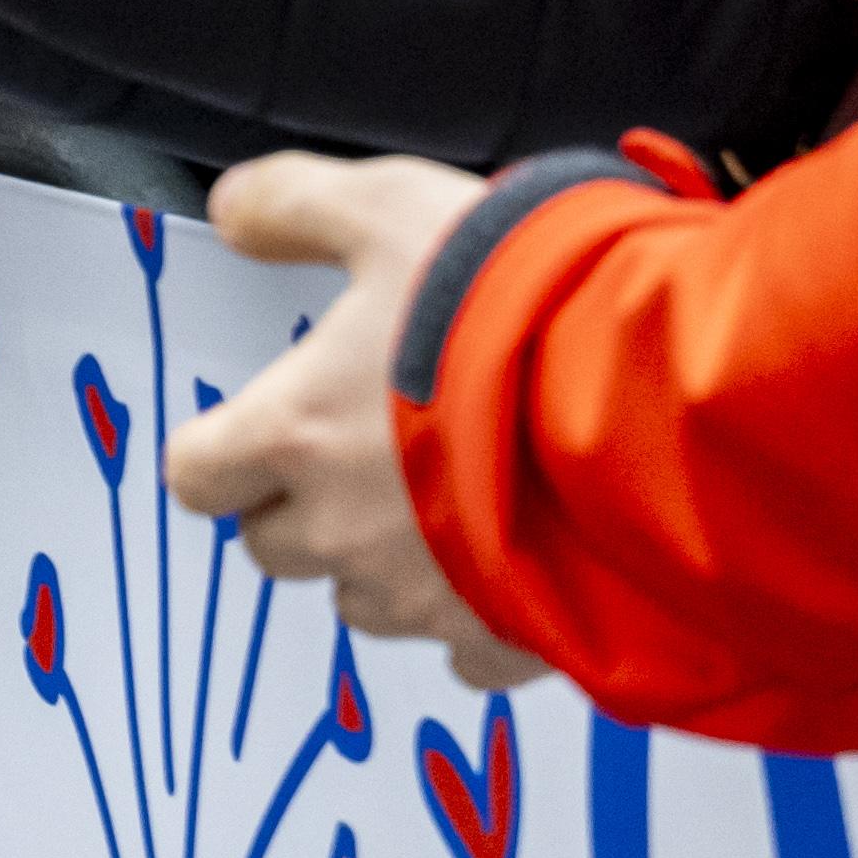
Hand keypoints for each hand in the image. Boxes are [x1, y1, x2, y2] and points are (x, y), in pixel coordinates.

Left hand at [162, 153, 526, 686]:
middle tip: (364, 455)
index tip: (253, 432)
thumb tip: (234, 214)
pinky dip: (480, 615)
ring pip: (367, 602)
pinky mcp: (513, 638)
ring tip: (451, 499)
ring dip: (388, 563)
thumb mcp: (387, 207)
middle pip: (276, 547)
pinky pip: (467, 651)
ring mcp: (428, 595)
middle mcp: (345, 530)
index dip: (220, 452)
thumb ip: (293, 206)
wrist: (659, 406)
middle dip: (304, 507)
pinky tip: (519, 555)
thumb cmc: (521, 310)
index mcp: (296, 435)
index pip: (197, 477)